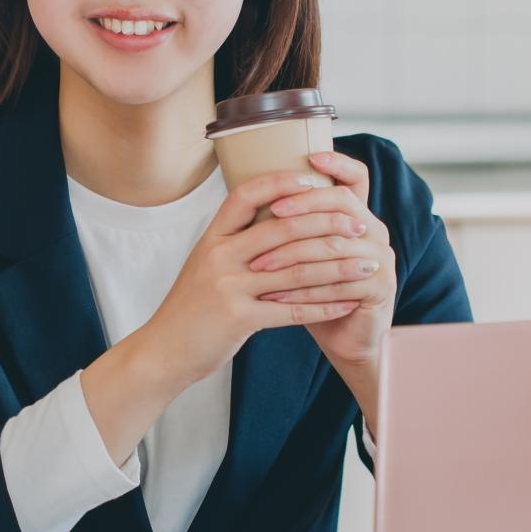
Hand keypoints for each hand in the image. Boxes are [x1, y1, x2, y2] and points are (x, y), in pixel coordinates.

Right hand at [136, 166, 378, 392]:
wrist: (163, 350)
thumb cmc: (190, 307)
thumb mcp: (204, 264)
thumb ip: (234, 242)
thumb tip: (273, 218)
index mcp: (212, 238)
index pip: (246, 195)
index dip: (280, 183)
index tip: (313, 181)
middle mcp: (219, 256)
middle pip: (282, 229)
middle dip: (328, 225)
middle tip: (360, 224)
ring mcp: (228, 287)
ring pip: (296, 270)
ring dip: (338, 268)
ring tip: (367, 265)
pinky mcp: (239, 319)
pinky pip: (292, 310)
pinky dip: (325, 306)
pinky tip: (347, 303)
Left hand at [249, 150, 395, 375]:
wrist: (342, 339)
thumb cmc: (315, 293)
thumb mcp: (301, 253)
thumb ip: (290, 224)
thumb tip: (248, 192)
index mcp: (358, 216)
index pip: (356, 178)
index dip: (338, 164)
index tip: (310, 157)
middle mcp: (375, 231)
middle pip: (342, 206)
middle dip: (303, 208)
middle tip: (271, 216)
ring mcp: (382, 259)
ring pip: (335, 247)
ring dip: (294, 255)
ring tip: (260, 266)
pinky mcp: (380, 288)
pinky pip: (340, 283)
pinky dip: (305, 290)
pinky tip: (277, 297)